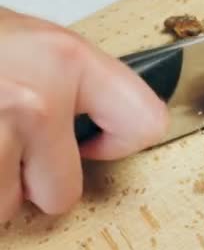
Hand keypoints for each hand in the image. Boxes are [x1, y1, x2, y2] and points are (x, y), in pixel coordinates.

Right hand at [0, 7, 167, 221]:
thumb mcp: (36, 42)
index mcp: (67, 60)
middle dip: (35, 180)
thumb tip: (112, 129)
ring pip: (3, 207)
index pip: (144, 123)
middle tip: (12, 143)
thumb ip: (79, 85)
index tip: (96, 140)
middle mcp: (34, 99)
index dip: (121, 141)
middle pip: (62, 195)